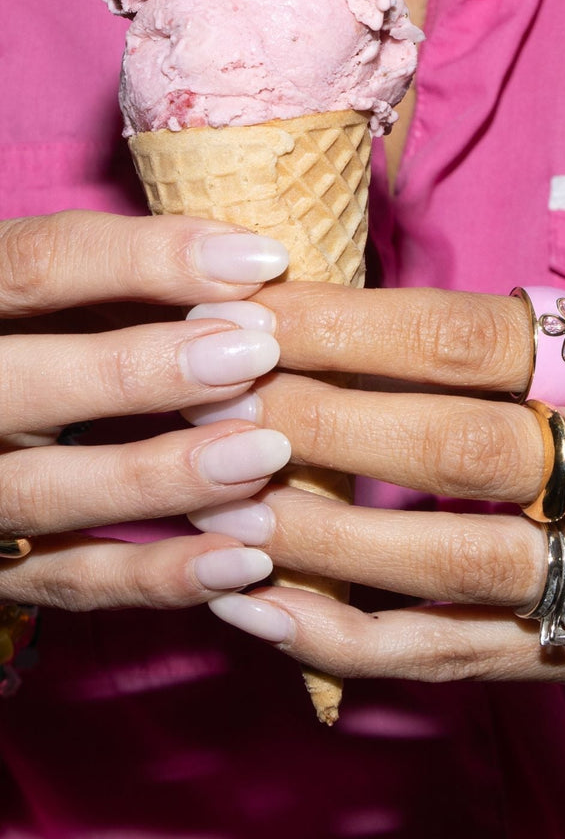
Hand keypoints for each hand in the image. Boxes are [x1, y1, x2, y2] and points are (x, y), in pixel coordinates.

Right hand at [0, 211, 293, 610]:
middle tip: (257, 353)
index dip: (145, 257)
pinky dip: (159, 576)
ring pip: (43, 493)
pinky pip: (70, 581)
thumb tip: (257, 269)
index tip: (260, 259)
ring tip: (266, 454)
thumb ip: (135, 278)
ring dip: (162, 477)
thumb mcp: (70, 291)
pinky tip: (245, 560)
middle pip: (22, 384)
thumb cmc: (49, 336)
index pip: (36, 265)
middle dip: (142, 369)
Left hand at [192, 285, 564, 691]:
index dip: (346, 330)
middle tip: (209, 404)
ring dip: (323, 538)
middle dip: (317, 424)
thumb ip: (511, 341)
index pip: (474, 338)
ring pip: (458, 561)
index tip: (245, 318)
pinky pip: (467, 652)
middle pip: (462, 446)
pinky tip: (271, 610)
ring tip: (219, 505)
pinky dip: (357, 638)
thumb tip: (332, 332)